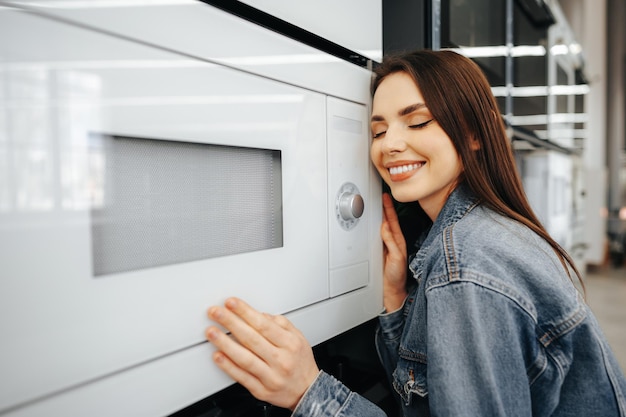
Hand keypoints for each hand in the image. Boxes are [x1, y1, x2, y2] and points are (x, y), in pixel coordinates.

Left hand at [206, 298, 319, 409]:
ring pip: (245, 358)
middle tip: (216, 312)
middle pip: (252, 339)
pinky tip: (218, 355)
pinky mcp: (261, 390)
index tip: (231, 303)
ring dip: (225, 343)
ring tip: (212, 332)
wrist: (307, 391)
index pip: (264, 325)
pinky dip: (228, 366)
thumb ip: (280, 323)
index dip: (245, 312)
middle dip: (231, 323)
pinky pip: (242, 377)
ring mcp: (271, 377)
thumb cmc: (300, 362)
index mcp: (290, 344)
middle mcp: (281, 360)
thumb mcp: (298, 337)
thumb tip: (259, 315)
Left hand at [381, 193, 407, 310]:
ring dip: (389, 216)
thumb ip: (383, 239)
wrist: (392, 288)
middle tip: (384, 196)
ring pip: (393, 229)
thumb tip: (380, 225)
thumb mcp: (383, 252)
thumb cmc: (387, 271)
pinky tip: (384, 226)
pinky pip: (393, 242)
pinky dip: (389, 234)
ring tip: (385, 204)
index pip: (390, 221)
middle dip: (388, 208)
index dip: (387, 209)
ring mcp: (398, 248)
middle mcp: (397, 242)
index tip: (384, 197)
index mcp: (393, 240)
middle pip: (392, 222)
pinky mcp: (398, 256)